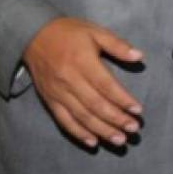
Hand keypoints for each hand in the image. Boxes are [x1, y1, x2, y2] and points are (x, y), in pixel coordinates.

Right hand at [23, 18, 142, 148]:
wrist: (33, 35)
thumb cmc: (69, 33)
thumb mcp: (95, 32)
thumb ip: (117, 45)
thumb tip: (139, 56)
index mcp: (83, 61)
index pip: (106, 85)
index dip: (123, 99)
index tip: (138, 110)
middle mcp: (70, 80)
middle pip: (96, 105)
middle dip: (116, 119)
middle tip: (133, 129)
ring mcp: (58, 93)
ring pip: (82, 116)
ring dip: (102, 130)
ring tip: (119, 140)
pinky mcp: (49, 101)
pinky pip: (64, 121)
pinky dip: (79, 133)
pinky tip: (93, 142)